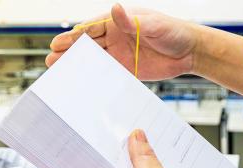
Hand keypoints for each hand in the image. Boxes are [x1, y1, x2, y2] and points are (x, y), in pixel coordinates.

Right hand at [46, 4, 198, 79]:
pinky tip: (84, 83)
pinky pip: (109, 74)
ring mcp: (122, 54)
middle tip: (51, 60)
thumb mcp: (153, 24)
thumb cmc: (174, 31)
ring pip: (95, 60)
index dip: (74, 37)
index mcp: (119, 22)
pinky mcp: (129, 70)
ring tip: (60, 72)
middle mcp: (117, 37)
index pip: (91, 29)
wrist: (190, 51)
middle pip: (88, 45)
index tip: (57, 44)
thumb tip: (115, 9)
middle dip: (70, 52)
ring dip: (79, 66)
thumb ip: (133, 21)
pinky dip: (96, 78)